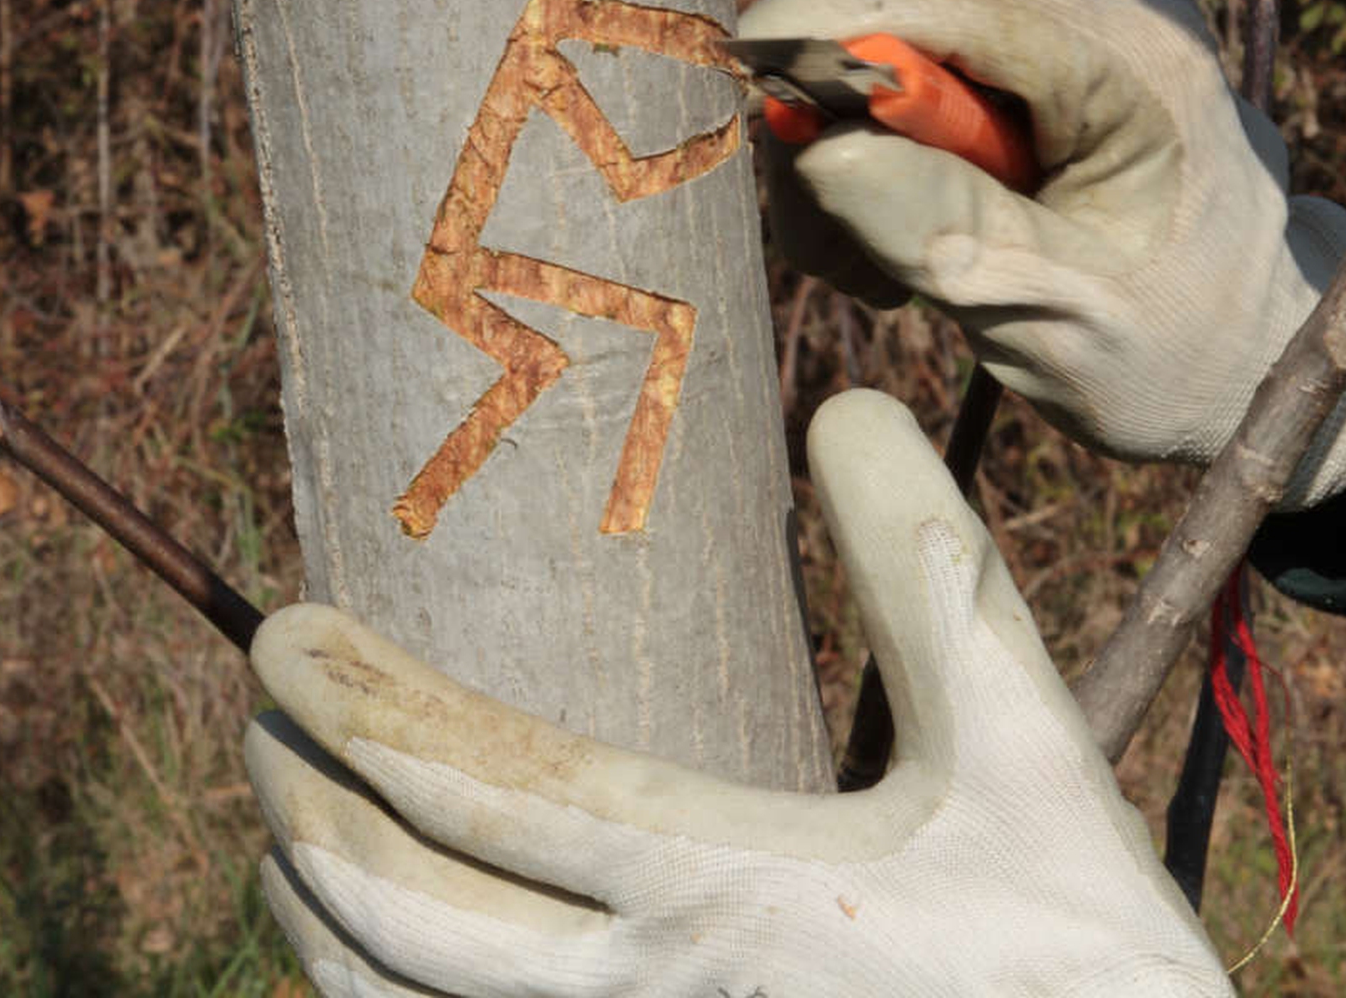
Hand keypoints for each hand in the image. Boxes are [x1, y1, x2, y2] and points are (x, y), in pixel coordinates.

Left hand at [245, 388, 1231, 996]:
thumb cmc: (1084, 955)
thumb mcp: (1026, 746)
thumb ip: (927, 571)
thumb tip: (842, 406)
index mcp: (725, 887)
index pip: (485, 786)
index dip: (362, 706)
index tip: (284, 632)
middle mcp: (650, 996)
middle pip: (407, 904)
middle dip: (308, 796)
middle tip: (261, 706)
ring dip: (322, 916)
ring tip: (280, 836)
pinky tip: (370, 973)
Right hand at [742, 0, 1345, 507]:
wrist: (1249, 347)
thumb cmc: (1172, 349)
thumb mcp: (1057, 321)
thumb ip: (943, 234)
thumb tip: (821, 153)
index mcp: (1128, 57)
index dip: (811, 40)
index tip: (742, 125)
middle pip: (890, 3)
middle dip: (822, 121)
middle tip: (826, 257)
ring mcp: (1073, 2)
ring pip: (885, 32)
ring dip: (847, 147)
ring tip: (875, 270)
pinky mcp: (1042, 31)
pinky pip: (914, 57)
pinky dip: (884, 143)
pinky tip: (909, 227)